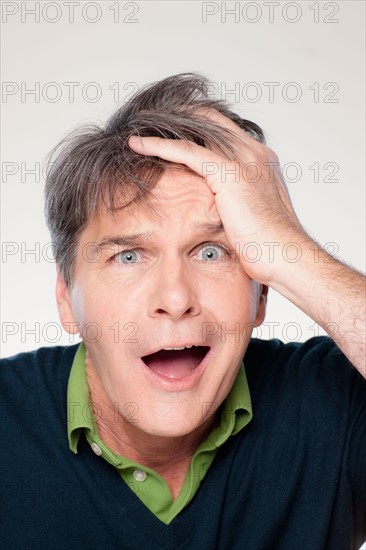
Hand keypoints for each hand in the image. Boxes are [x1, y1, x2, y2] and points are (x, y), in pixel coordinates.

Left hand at [128, 109, 306, 285]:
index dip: (196, 126)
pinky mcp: (229, 173)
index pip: (224, 131)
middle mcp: (254, 152)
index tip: (172, 130)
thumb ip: (235, 200)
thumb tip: (217, 207)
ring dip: (164, 126)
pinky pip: (186, 151)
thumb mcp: (251, 214)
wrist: (285, 256)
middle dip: (179, 117)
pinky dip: (158, 145)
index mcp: (261, 160)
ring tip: (139, 126)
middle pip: (210, 120)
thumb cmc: (270, 245)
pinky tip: (137, 144)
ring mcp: (244, 160)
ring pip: (196, 129)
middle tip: (150, 119)